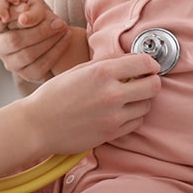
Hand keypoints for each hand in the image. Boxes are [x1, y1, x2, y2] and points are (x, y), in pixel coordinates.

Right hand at [0, 0, 70, 82]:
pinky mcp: (26, 75)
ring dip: (49, 41)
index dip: (20, 16)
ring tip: (65, 28)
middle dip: (40, 31)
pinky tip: (67, 39)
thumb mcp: (30, 2)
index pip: (4, 22)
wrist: (49, 39)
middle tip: (60, 21)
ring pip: (29, 55)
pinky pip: (41, 66)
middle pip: (16, 41)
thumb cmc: (36, 17)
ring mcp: (11, 64)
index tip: (42, 10)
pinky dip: (56, 52)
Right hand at [28, 53, 161, 150]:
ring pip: (147, 106)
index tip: (148, 65)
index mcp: (102, 72)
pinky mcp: (112, 133)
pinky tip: (120, 110)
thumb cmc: (55, 94)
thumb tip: (131, 59)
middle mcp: (112, 94)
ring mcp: (113, 116)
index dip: (150, 63)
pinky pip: (137, 123)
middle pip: (153, 86)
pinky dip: (133, 115)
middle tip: (143, 80)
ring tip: (128, 96)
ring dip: (141, 99)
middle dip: (151, 80)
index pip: (145, 63)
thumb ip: (107, 63)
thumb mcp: (79, 69)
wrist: (39, 125)